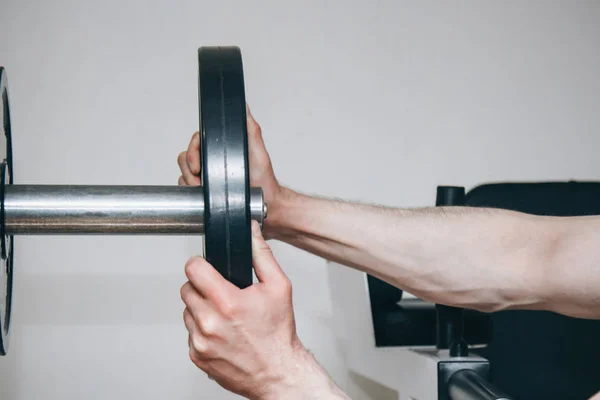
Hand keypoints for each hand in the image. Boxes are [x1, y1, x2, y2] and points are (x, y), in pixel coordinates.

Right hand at [177, 105, 285, 237]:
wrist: (265, 208)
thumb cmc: (265, 182)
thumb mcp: (259, 154)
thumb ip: (252, 130)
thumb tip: (244, 108)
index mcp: (222, 150)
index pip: (197, 141)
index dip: (193, 151)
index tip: (198, 166)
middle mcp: (213, 161)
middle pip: (186, 157)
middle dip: (189, 170)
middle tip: (200, 181)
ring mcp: (207, 177)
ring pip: (184, 173)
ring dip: (188, 182)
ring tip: (201, 190)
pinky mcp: (204, 193)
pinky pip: (185, 189)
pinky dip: (188, 193)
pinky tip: (200, 197)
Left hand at [180, 221, 304, 399]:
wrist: (277, 371)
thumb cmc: (278, 332)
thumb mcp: (279, 286)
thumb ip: (261, 254)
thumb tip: (251, 231)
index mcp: (227, 302)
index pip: (193, 269)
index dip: (200, 264)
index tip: (207, 268)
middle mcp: (209, 323)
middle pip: (187, 289)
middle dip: (202, 287)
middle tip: (221, 294)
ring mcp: (200, 342)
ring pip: (187, 311)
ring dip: (201, 309)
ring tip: (224, 315)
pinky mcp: (197, 356)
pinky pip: (190, 333)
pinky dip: (202, 330)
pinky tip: (222, 332)